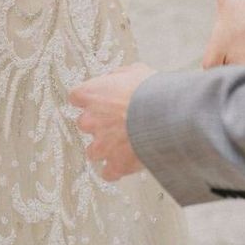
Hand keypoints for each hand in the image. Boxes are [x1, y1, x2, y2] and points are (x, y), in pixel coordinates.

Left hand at [69, 63, 156, 181]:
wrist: (168, 117)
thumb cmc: (151, 92)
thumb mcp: (135, 71)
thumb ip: (119, 76)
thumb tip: (118, 78)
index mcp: (90, 94)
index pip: (76, 97)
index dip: (89, 99)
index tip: (98, 100)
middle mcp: (90, 120)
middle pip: (84, 124)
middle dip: (98, 124)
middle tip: (116, 121)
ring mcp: (101, 145)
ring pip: (92, 151)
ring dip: (104, 148)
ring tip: (122, 144)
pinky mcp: (116, 164)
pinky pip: (108, 172)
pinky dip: (116, 169)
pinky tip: (125, 164)